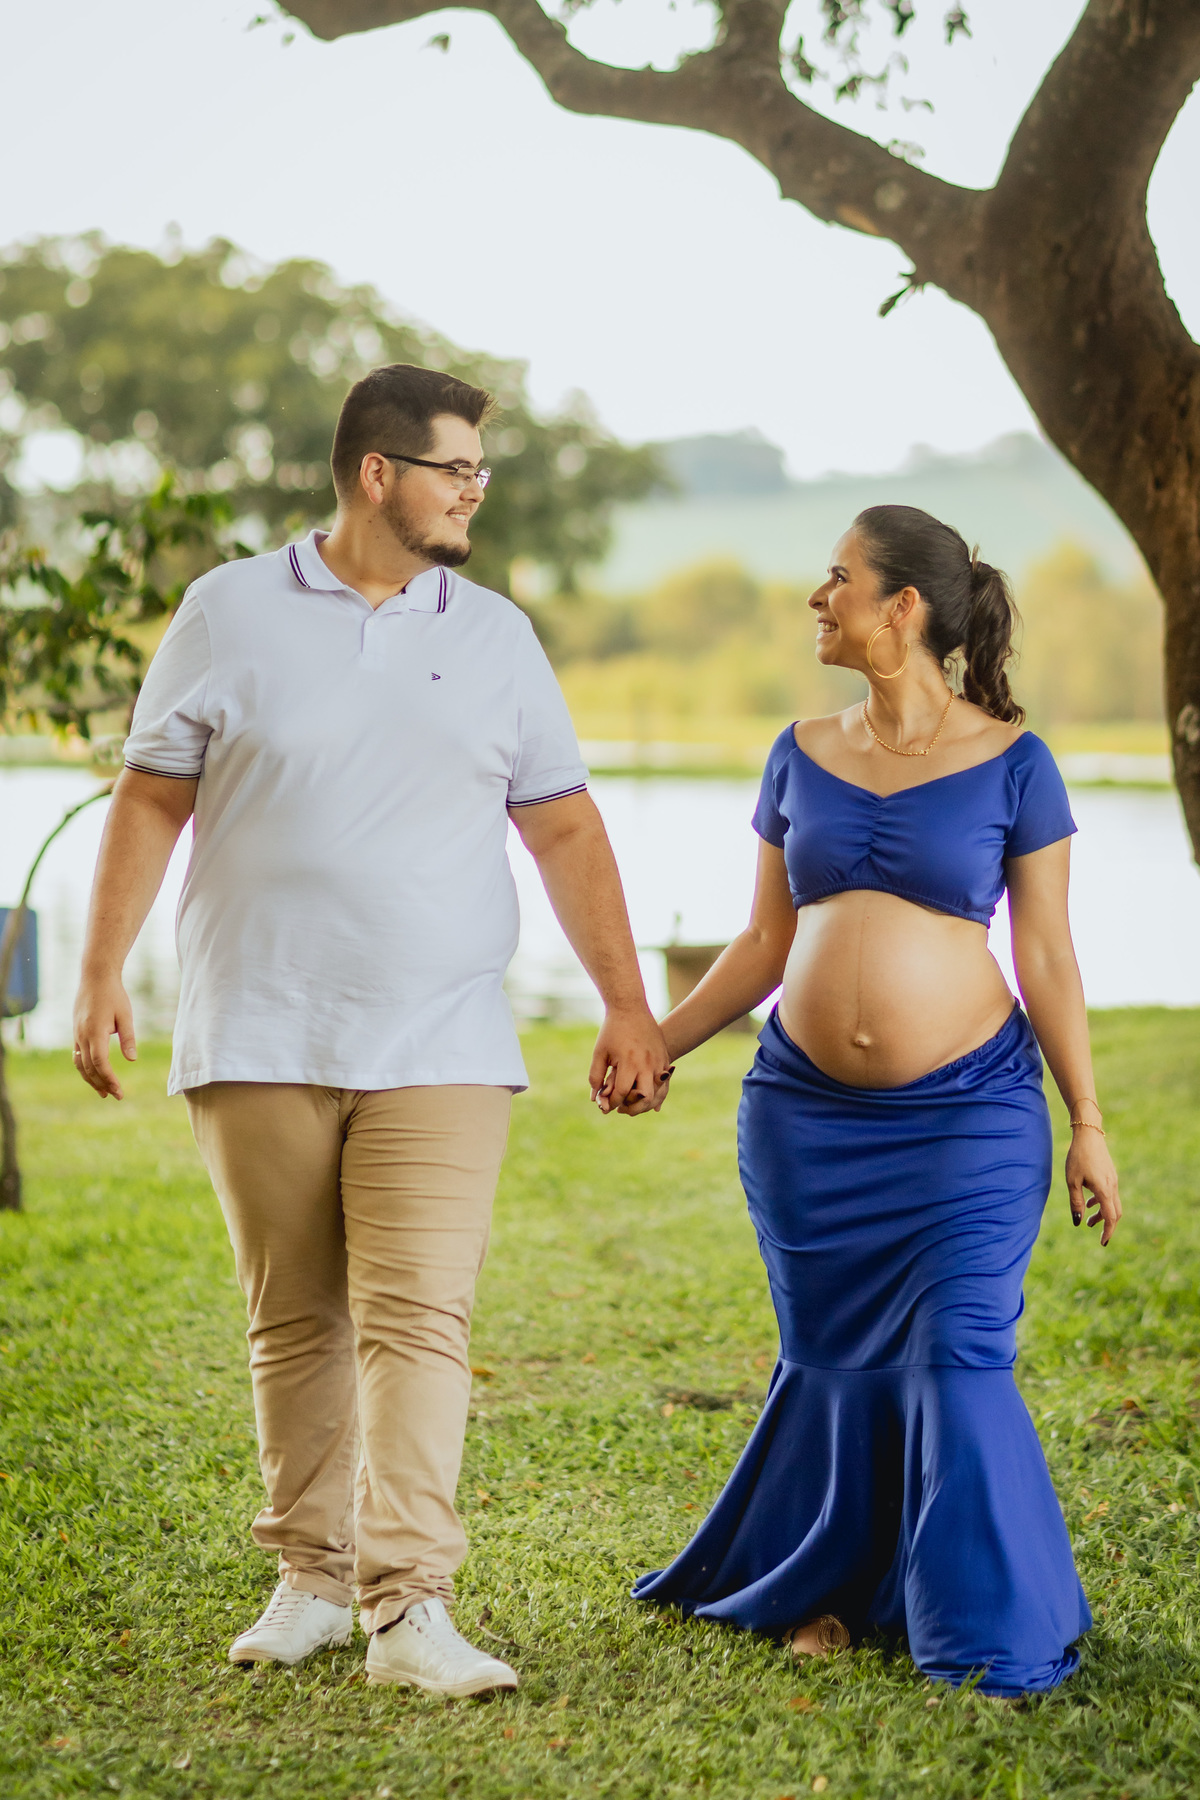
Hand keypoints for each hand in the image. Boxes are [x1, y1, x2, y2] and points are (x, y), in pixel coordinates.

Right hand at [73, 973, 136, 1098]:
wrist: (95, 977)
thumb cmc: (114, 995)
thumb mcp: (125, 1015)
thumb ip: (128, 1038)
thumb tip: (132, 1060)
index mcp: (95, 1033)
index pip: (101, 1064)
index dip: (109, 1079)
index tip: (119, 1091)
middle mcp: (82, 1036)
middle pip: (89, 1068)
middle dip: (102, 1084)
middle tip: (116, 1096)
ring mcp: (77, 1034)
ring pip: (80, 1064)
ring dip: (91, 1079)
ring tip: (103, 1092)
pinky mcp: (76, 1032)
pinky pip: (77, 1055)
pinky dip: (85, 1068)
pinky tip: (93, 1074)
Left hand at [589, 1005, 670, 1117]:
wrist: (630, 1007)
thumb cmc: (612, 1030)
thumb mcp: (600, 1053)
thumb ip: (596, 1077)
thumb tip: (595, 1098)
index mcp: (629, 1062)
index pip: (623, 1093)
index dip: (612, 1103)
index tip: (605, 1105)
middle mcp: (647, 1064)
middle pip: (645, 1098)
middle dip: (633, 1108)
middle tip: (621, 1110)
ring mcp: (659, 1061)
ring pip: (658, 1092)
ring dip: (646, 1102)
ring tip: (633, 1104)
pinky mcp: (664, 1057)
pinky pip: (664, 1081)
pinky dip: (656, 1091)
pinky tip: (645, 1094)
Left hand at [1066, 1128, 1120, 1245]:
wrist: (1088, 1134)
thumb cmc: (1077, 1157)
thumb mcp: (1072, 1182)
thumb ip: (1076, 1203)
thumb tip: (1078, 1222)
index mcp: (1104, 1190)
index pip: (1111, 1217)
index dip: (1108, 1231)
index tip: (1103, 1243)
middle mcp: (1112, 1186)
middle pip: (1115, 1212)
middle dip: (1106, 1224)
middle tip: (1094, 1232)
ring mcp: (1113, 1180)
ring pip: (1112, 1203)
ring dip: (1102, 1213)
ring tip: (1088, 1220)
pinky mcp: (1110, 1174)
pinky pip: (1109, 1193)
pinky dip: (1101, 1202)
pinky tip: (1090, 1202)